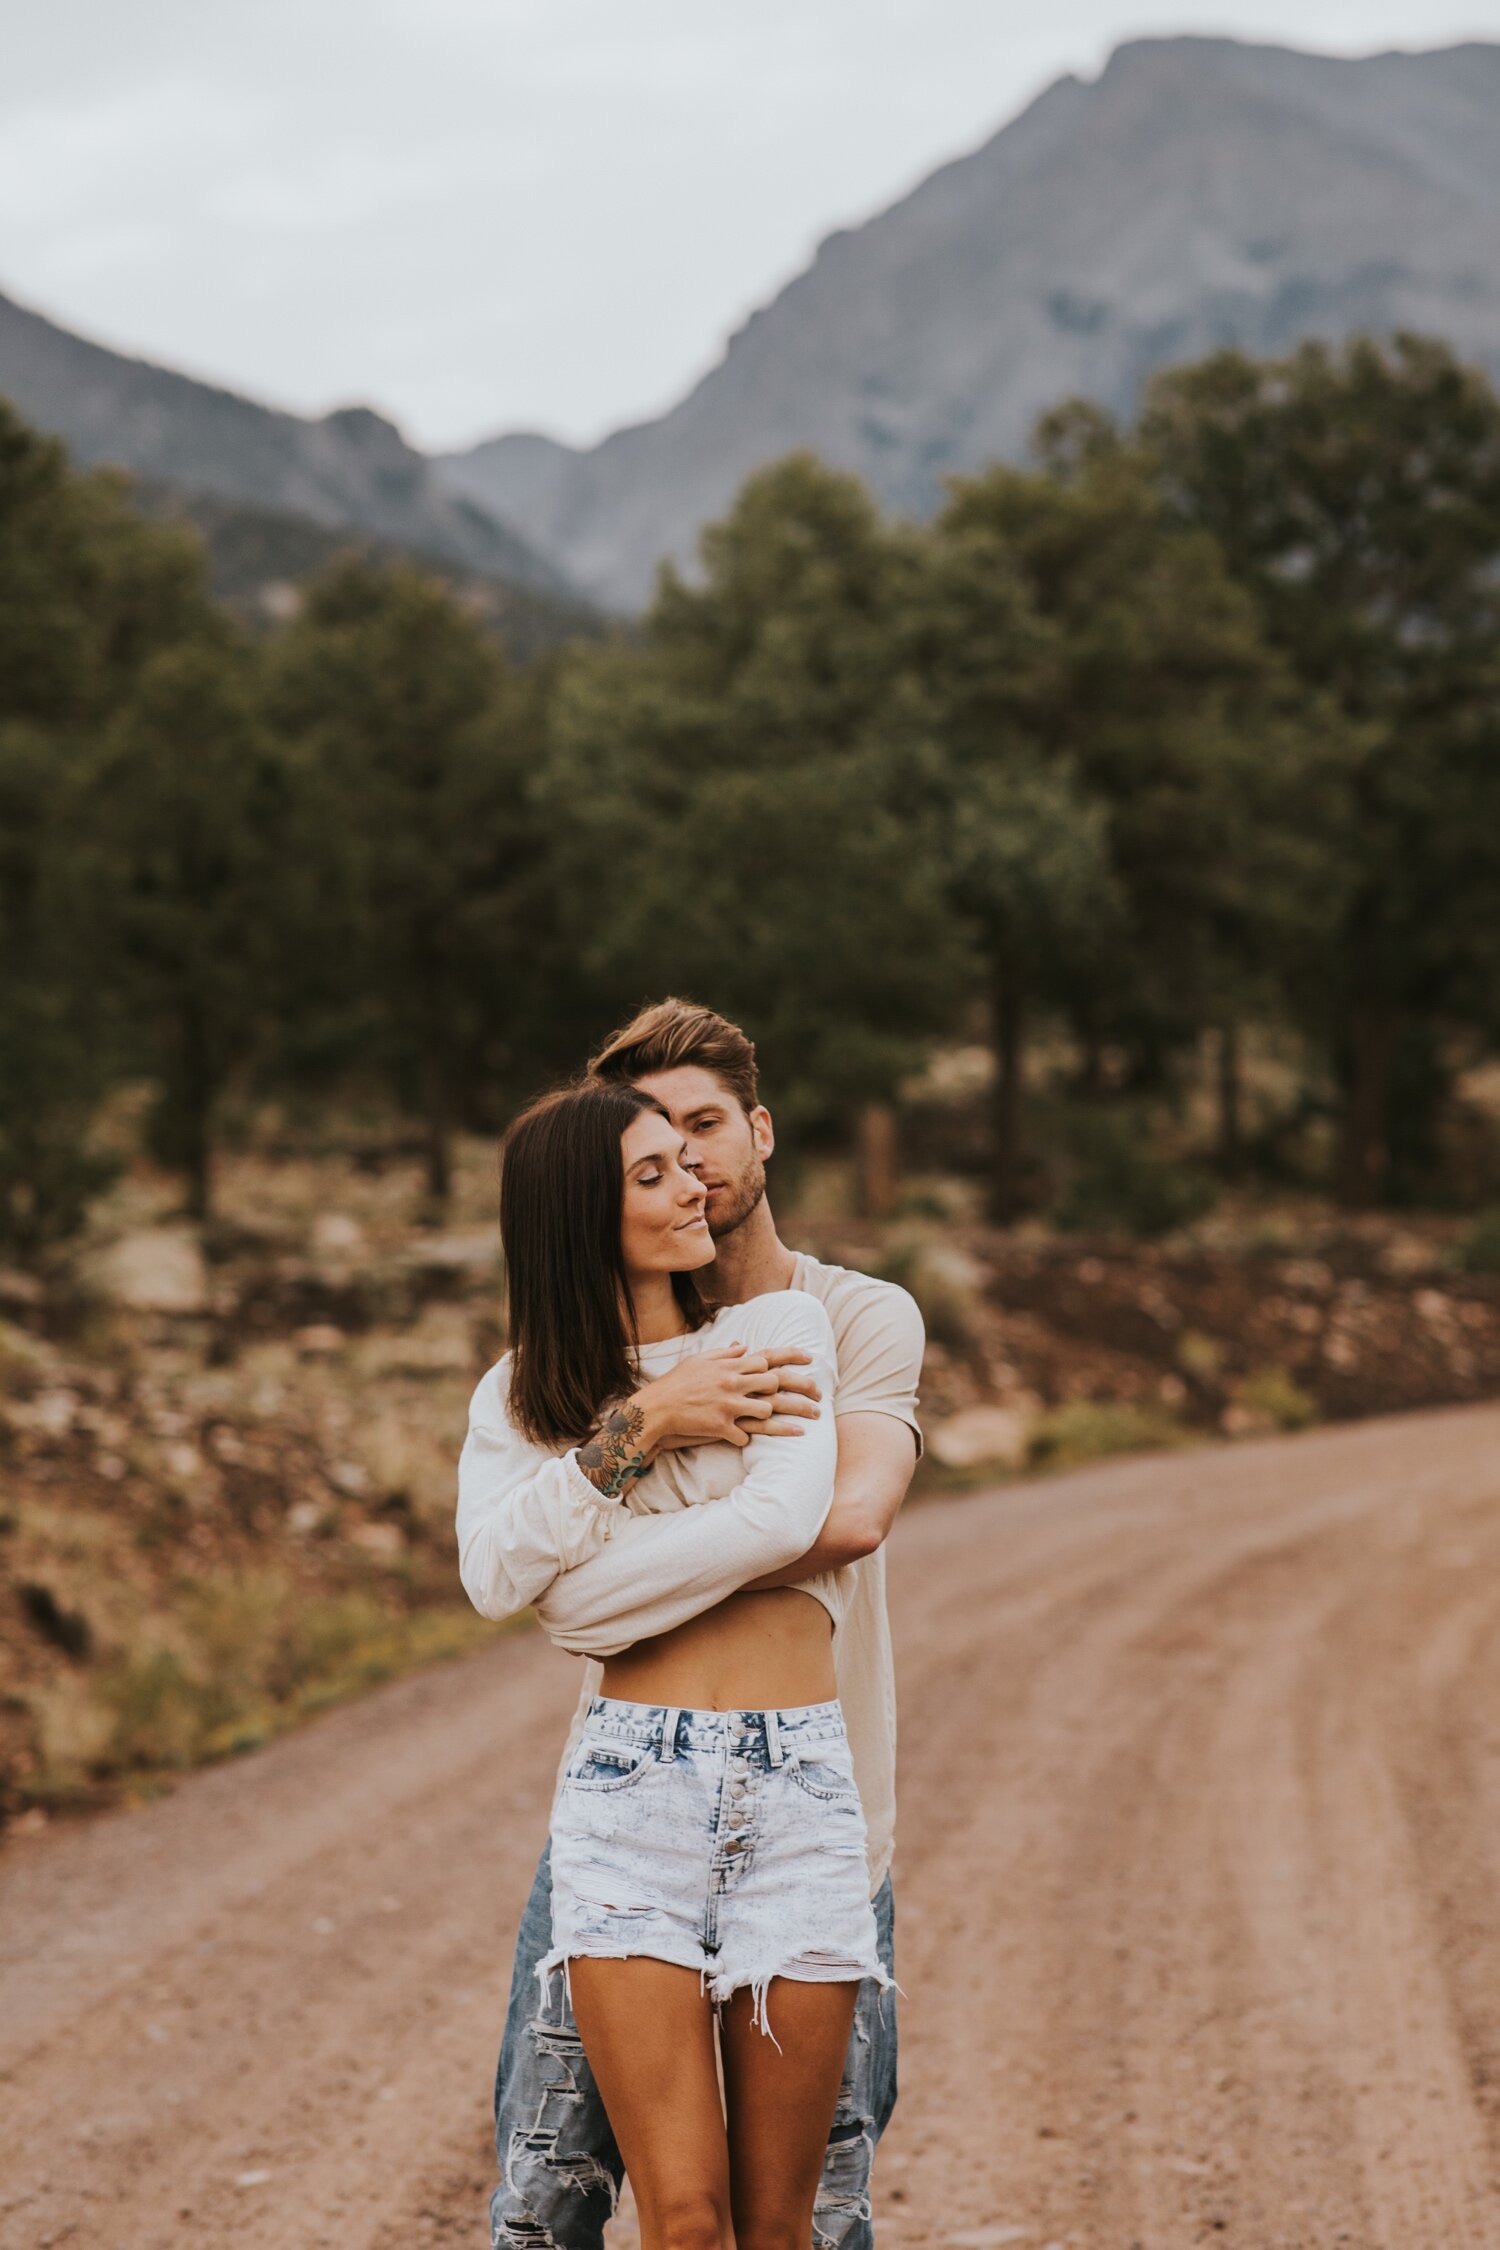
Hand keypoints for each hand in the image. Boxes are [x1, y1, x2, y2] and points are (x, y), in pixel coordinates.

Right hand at [634, 1344, 821, 1453]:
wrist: (656, 1408)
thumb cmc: (676, 1383)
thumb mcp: (699, 1361)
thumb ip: (724, 1354)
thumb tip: (743, 1347)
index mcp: (729, 1366)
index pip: (767, 1359)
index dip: (791, 1359)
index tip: (810, 1360)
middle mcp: (732, 1383)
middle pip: (775, 1383)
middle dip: (799, 1390)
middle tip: (818, 1400)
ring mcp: (728, 1406)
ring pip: (767, 1410)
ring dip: (782, 1418)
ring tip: (803, 1425)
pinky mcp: (722, 1427)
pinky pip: (746, 1435)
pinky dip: (752, 1438)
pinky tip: (765, 1443)